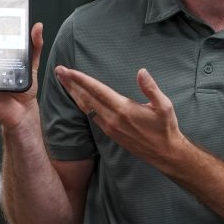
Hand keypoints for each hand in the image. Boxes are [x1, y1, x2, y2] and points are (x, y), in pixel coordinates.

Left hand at [54, 66, 186, 166]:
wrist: (164, 153)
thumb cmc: (165, 127)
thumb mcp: (164, 106)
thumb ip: (151, 88)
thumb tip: (141, 71)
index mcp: (124, 109)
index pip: (98, 90)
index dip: (82, 79)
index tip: (69, 71)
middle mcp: (112, 118)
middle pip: (86, 98)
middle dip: (71, 84)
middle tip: (58, 71)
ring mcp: (109, 127)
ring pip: (86, 107)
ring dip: (73, 94)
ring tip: (63, 82)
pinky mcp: (110, 134)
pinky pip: (91, 116)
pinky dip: (82, 105)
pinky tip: (78, 99)